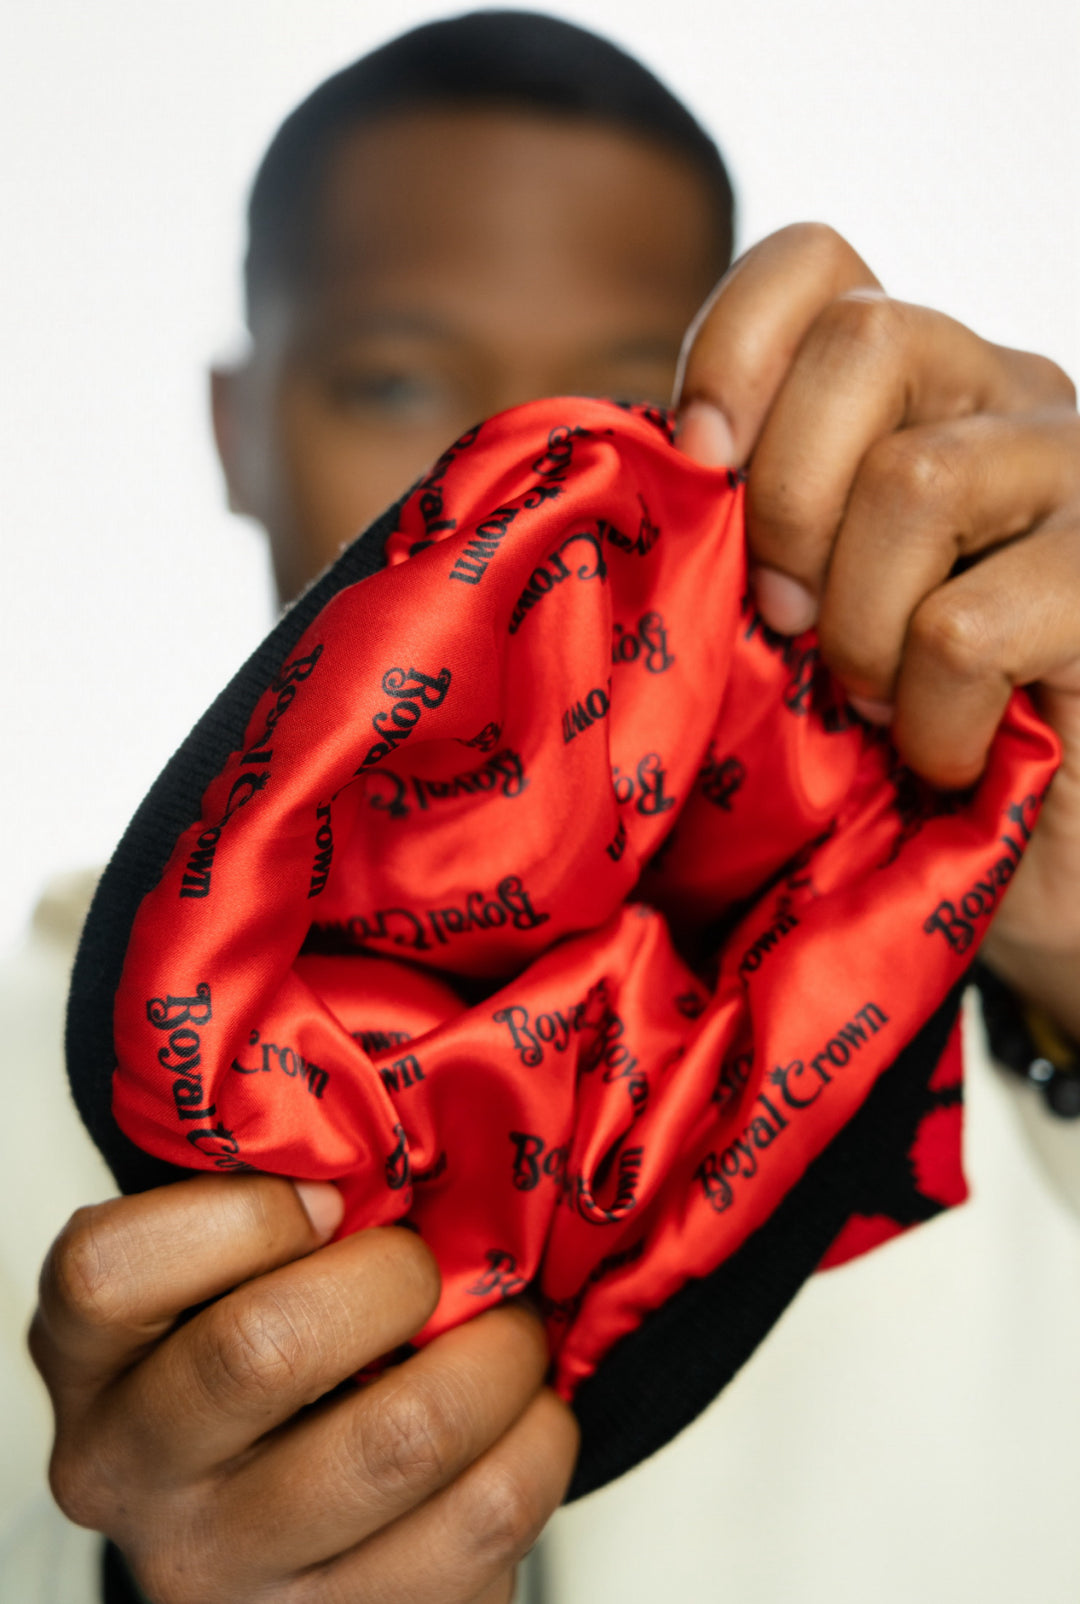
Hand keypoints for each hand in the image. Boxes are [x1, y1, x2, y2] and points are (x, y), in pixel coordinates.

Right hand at [30, 1174, 576, 1603]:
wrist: (290, 1541)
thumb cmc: (271, 1356)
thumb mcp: (224, 1277)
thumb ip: (274, 1202)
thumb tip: (395, 1141)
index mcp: (90, 1364)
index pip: (108, 1270)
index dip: (243, 1212)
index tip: (331, 1200)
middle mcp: (139, 1479)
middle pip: (263, 1349)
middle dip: (394, 1276)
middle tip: (431, 1265)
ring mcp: (237, 1572)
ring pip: (401, 1437)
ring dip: (494, 1356)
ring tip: (506, 1332)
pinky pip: (485, 1513)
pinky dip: (536, 1437)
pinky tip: (521, 1414)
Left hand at [675, 223, 1079, 1032]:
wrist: (1030, 869)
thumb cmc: (885, 749)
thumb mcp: (786, 621)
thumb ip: (741, 530)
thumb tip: (656, 476)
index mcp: (915, 393)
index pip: (820, 265)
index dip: (735, 344)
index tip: (699, 470)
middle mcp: (1012, 402)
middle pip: (868, 339)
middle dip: (786, 503)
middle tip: (782, 626)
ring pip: (919, 478)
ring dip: (857, 627)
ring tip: (868, 706)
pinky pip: (972, 622)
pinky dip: (929, 717)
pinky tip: (941, 758)